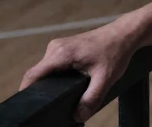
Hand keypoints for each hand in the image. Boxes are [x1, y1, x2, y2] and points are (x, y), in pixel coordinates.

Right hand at [20, 16, 142, 122]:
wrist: (124, 34)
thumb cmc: (115, 52)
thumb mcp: (105, 78)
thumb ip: (91, 98)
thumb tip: (78, 116)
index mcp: (60, 54)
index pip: (32, 75)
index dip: (27, 91)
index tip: (28, 105)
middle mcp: (55, 48)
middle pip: (38, 75)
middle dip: (42, 90)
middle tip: (54, 104)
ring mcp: (58, 47)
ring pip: (46, 70)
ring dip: (51, 83)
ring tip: (64, 94)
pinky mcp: (64, 48)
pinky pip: (53, 65)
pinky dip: (57, 76)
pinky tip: (69, 84)